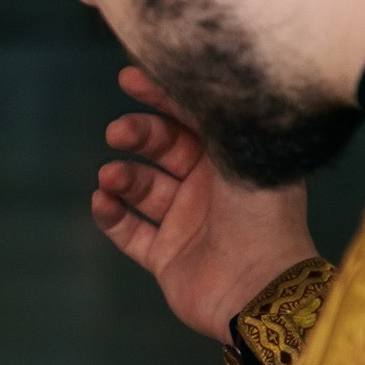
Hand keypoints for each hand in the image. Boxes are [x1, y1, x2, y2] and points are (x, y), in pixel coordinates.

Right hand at [95, 67, 319, 340]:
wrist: (260, 288)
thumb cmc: (262, 217)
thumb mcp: (244, 153)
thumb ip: (216, 114)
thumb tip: (189, 75)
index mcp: (232, 159)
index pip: (191, 117)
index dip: (161, 95)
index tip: (129, 77)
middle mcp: (209, 188)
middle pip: (162, 149)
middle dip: (137, 135)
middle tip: (117, 132)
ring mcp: (186, 223)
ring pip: (142, 189)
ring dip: (122, 178)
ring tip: (111, 178)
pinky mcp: (167, 258)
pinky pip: (130, 231)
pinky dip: (112, 215)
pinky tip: (103, 201)